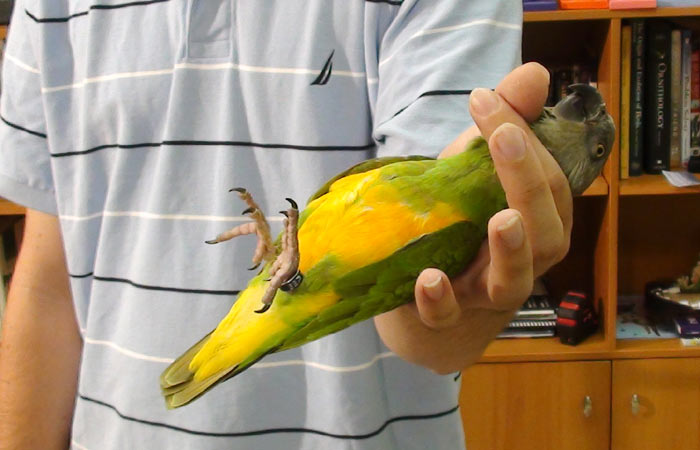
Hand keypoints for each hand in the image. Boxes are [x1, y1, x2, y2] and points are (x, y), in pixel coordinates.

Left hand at [374, 63, 571, 372]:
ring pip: (514, 279)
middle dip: (527, 180)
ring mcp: (484, 293)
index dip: (524, 138)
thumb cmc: (458, 230)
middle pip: (545, 229)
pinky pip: (447, 316)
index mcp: (538, 223)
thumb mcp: (473, 172)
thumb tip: (535, 74)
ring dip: (511, 249)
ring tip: (503, 218)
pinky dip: (440, 298)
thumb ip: (505, 126)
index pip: (548, 181)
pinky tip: (430, 277)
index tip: (482, 99)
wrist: (424, 306)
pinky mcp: (445, 318)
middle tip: (505, 136)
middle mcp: (523, 260)